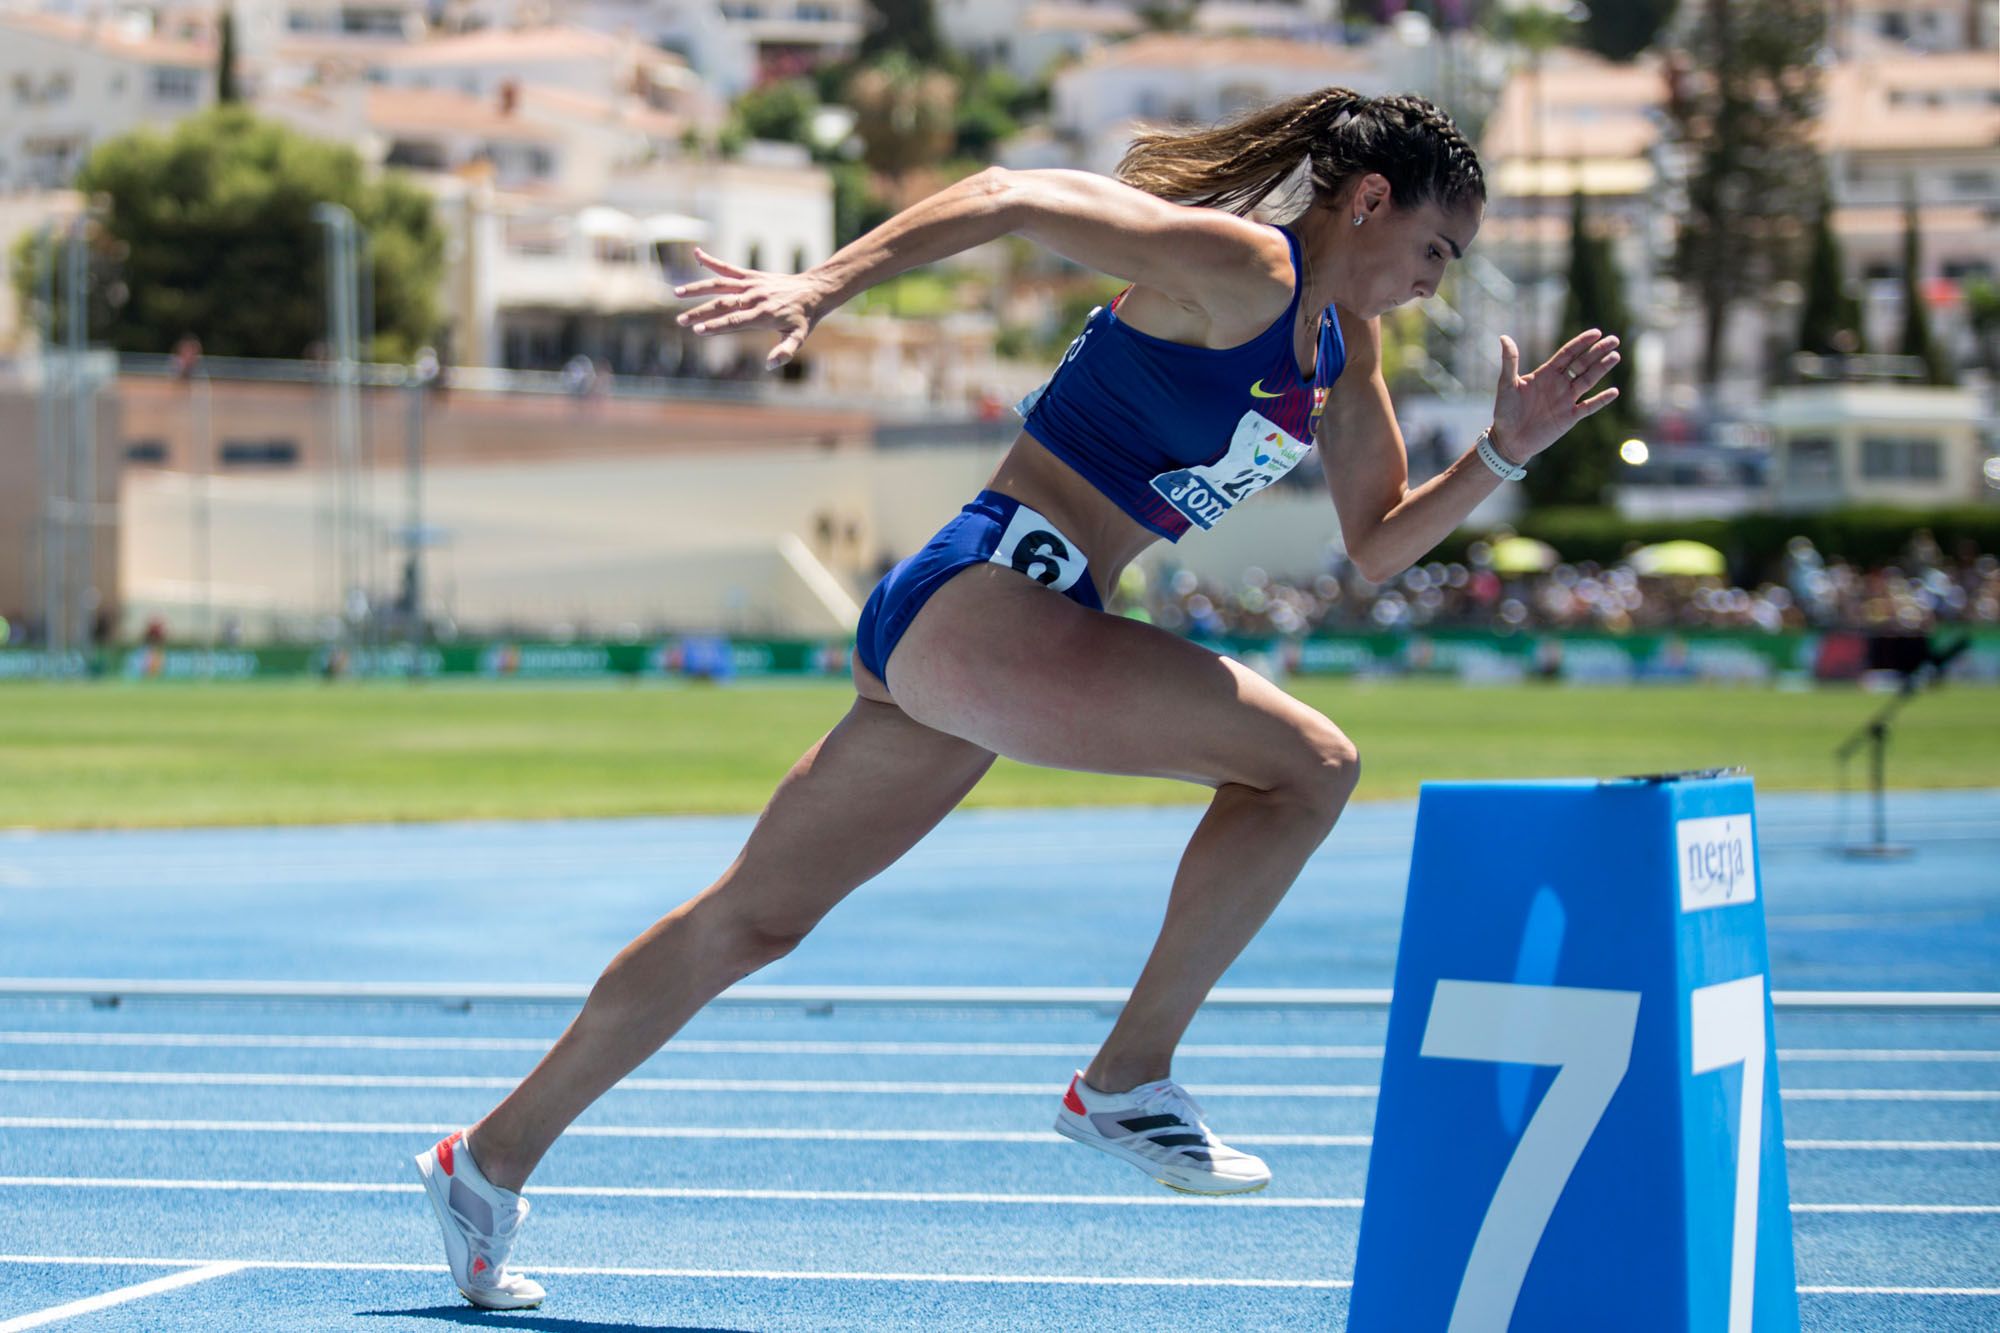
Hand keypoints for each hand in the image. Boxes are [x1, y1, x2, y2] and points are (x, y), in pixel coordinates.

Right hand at [673, 248, 823, 369]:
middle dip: (699, 313)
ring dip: (697, 288)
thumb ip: (785, 351)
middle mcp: (754, 298)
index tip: (698, 330)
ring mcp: (751, 285)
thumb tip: (770, 364)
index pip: (734, 321)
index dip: (715, 326)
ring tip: (676, 292)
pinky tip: (697, 253)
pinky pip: (728, 268)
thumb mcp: (799, 337)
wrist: (813, 290)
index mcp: (762, 315)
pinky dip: (712, 261)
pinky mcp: (750, 276)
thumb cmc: (804, 317)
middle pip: (721, 304)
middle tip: (681, 321)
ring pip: (719, 285)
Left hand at [1488, 328, 1620, 464]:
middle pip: (1582, 364)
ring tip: (1615, 356)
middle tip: (1614, 340)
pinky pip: (1589, 407)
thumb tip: (1503, 337)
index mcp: (1546, 374)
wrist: (1508, 440)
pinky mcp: (1569, 417)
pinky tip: (1614, 391)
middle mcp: (1559, 384)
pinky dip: (1601, 400)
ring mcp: (1566, 400)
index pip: (1567, 354)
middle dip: (1598, 352)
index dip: (1581, 343)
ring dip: (1602, 369)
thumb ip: (1510, 362)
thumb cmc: (1505, 411)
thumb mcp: (1506, 385)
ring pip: (1588, 381)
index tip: (1596, 333)